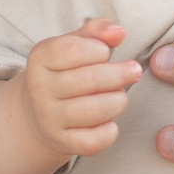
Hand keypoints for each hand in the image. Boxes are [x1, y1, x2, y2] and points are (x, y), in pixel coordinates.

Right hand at [20, 19, 139, 158]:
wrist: (40, 111)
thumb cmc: (67, 71)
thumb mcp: (74, 44)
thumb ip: (96, 31)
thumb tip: (119, 31)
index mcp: (40, 58)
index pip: (73, 49)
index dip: (100, 49)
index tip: (106, 52)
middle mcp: (40, 89)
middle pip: (89, 79)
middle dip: (121, 74)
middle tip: (133, 72)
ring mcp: (49, 118)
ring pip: (95, 110)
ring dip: (118, 101)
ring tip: (120, 95)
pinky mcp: (62, 142)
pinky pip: (94, 141)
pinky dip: (110, 131)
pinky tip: (110, 121)